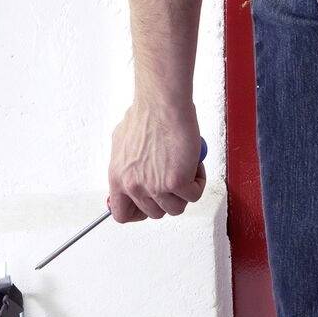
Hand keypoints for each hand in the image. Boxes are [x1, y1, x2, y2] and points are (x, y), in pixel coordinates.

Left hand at [107, 101, 205, 221]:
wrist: (162, 102)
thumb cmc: (146, 114)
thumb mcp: (123, 143)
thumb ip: (127, 165)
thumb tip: (132, 173)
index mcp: (118, 177)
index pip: (122, 214)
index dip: (138, 213)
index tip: (149, 204)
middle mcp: (133, 185)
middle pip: (154, 213)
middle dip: (168, 198)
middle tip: (175, 179)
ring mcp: (154, 186)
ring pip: (176, 208)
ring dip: (184, 192)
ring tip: (186, 168)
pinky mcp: (176, 182)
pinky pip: (194, 195)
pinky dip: (199, 181)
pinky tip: (195, 163)